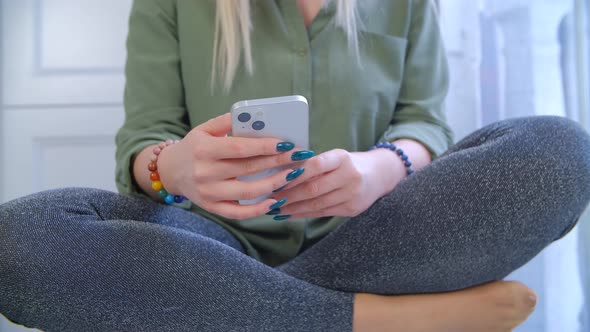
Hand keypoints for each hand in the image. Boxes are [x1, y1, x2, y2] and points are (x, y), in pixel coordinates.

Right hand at [157, 113, 311, 219]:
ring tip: (292, 176)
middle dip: (277, 163)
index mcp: (204, 150)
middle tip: (299, 158)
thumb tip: (257, 117)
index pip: (240, 148)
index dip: (265, 146)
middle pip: (248, 169)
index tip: (287, 143)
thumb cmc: (194, 147)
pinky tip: (276, 200)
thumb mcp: (204, 129)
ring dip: (274, 185)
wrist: (171, 171)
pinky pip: (239, 213)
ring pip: (248, 193)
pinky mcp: (212, 207)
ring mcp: (208, 193)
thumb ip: (228, 121)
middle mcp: (205, 173)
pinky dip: (259, 210)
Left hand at [270, 149, 406, 218]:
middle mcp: (350, 176)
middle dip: (289, 195)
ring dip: (293, 208)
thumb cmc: (350, 163)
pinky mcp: (352, 209)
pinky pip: (322, 213)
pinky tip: (289, 214)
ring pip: (316, 204)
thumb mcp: (336, 157)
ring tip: (275, 209)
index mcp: (343, 158)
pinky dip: (303, 214)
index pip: (316, 165)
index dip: (295, 174)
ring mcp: (352, 195)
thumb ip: (314, 165)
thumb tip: (282, 174)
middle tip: (270, 198)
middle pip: (314, 188)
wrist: (381, 174)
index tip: (277, 180)